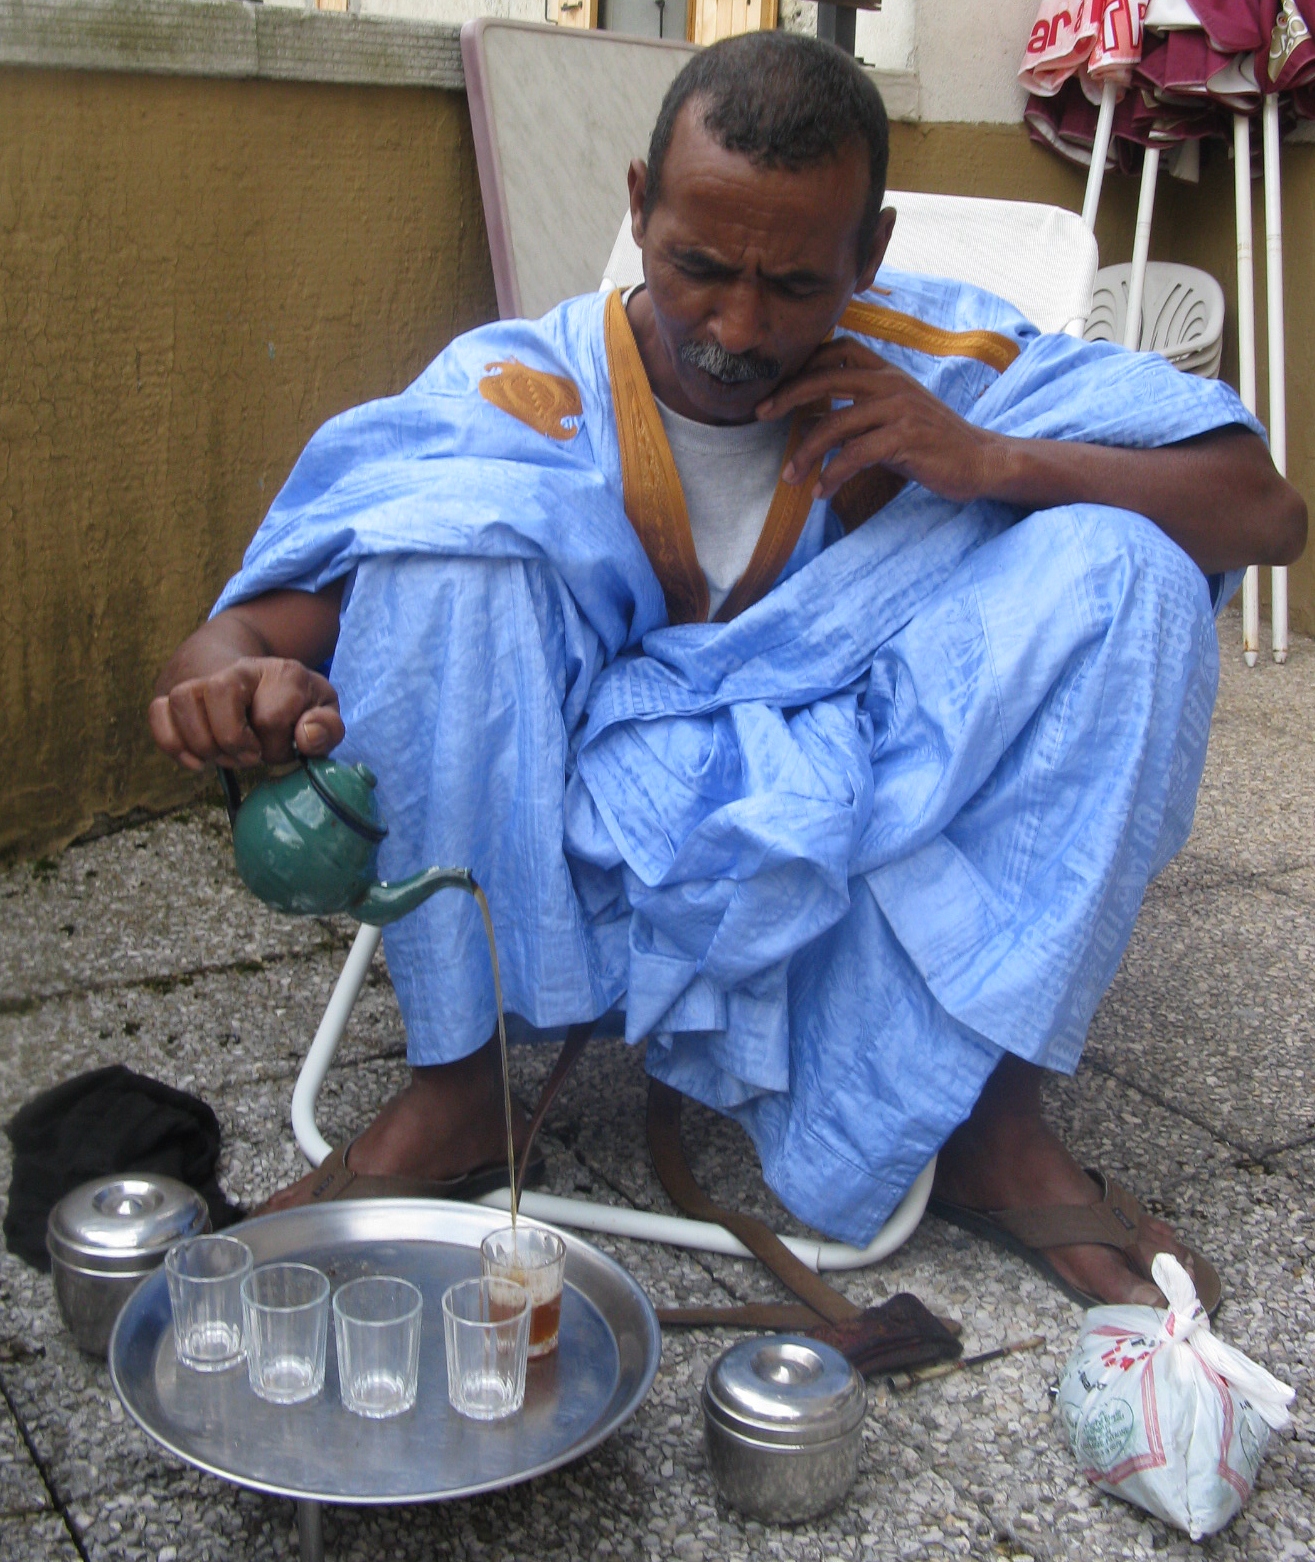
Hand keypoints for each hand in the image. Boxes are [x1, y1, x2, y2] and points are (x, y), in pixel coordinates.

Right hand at [149, 657, 343, 772]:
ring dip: (201, 742)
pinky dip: (172, 743)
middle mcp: (240, 670)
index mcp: (283, 673)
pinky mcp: (176, 693)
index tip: (280, 750)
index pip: (272, 715)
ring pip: (183, 698)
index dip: (277, 746)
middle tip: (249, 757)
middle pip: (219, 693)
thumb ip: (327, 727)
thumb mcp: (323, 711)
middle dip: (233, 740)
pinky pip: (158, 711)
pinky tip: (196, 761)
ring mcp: (204, 678)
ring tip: (222, 757)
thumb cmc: (294, 704)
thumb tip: (305, 737)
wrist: (257, 678)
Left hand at [757, 338, 1006, 505]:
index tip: (777, 388)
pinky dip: (832, 474)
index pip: (837, 350)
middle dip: (788, 396)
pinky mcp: (904, 438)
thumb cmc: (932, 443)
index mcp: (887, 372)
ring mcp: (898, 408)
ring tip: (790, 477)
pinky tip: (821, 491)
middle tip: (761, 414)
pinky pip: (855, 455)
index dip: (803, 365)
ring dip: (806, 452)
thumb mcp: (894, 418)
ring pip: (835, 423)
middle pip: (825, 378)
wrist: (980, 460)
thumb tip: (812, 421)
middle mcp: (890, 383)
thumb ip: (858, 412)